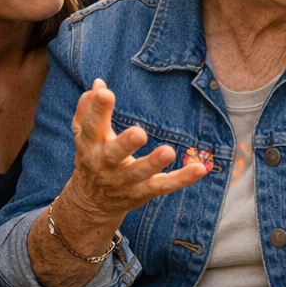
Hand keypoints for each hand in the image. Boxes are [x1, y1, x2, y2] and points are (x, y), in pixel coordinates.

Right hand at [61, 78, 210, 232]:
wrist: (92, 203)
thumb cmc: (93, 158)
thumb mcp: (85, 135)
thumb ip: (88, 109)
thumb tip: (99, 84)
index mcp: (90, 145)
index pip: (90, 126)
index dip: (96, 110)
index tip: (106, 94)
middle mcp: (105, 164)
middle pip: (113, 154)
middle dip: (125, 144)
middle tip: (139, 133)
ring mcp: (124, 181)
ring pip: (139, 173)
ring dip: (153, 163)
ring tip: (168, 152)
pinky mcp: (143, 192)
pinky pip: (163, 186)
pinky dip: (182, 179)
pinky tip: (200, 169)